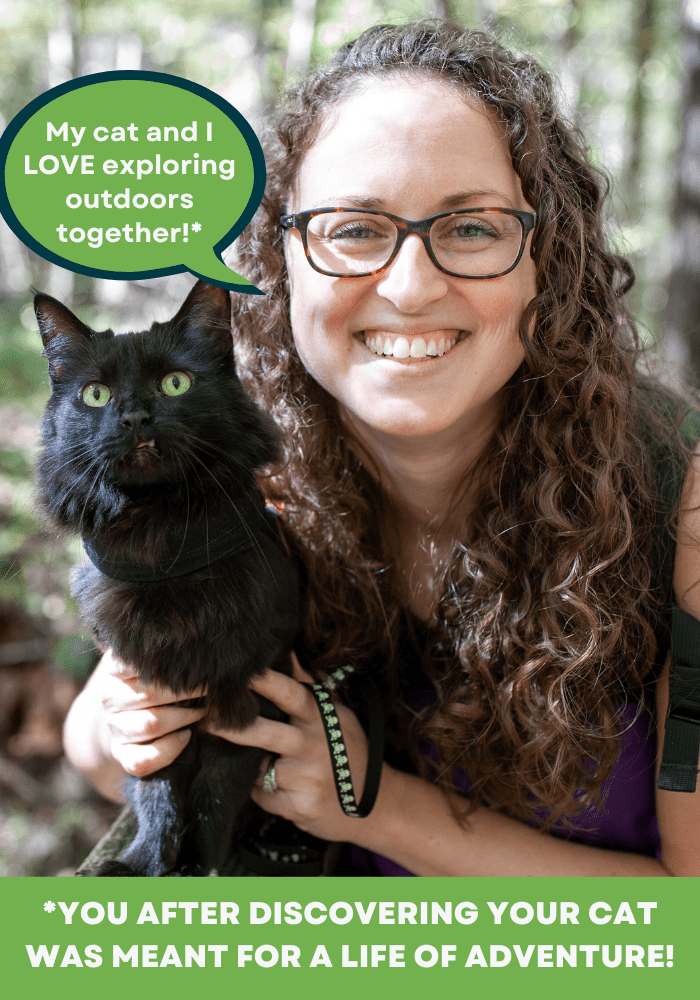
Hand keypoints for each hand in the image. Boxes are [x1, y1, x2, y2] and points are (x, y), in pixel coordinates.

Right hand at [91, 648, 206, 777]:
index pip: (131, 661)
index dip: (166, 664)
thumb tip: (201, 639)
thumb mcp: (163, 659)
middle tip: (210, 687)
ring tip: (201, 711)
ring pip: (150, 724)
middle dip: (187, 691)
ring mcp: (115, 727)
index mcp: (116, 667)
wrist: (141, 716)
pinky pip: (142, 759)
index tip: (196, 662)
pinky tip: (187, 736)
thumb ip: (170, 649)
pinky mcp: (123, 755)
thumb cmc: (164, 679)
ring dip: (183, 718)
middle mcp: (110, 696)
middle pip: (150, 693)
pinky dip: (169, 749)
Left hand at [209, 654, 371, 842]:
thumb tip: (286, 652)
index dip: (264, 681)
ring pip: (259, 767)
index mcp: (323, 718)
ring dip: (252, 765)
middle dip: (235, 726)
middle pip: (267, 732)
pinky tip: (282, 790)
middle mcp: (315, 746)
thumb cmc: (349, 751)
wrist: (376, 806)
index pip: (290, 693)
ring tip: (261, 762)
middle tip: (209, 720)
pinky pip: (263, 795)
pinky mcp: (298, 806)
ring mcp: (307, 778)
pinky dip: (264, 791)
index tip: (238, 671)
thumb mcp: (338, 716)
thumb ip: (310, 688)